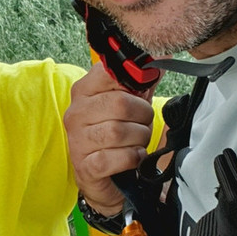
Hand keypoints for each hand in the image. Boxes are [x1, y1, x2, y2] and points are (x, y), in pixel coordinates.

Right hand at [64, 63, 155, 212]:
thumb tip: (160, 58)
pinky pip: (117, 158)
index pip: (108, 71)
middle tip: (143, 123)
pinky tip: (133, 158)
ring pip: (118, 131)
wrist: (106, 177)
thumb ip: (142, 82)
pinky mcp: (86, 166)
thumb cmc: (118, 136)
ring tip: (137, 142)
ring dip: (138, 138)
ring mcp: (78, 141)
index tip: (142, 91)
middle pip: (120, 103)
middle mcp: (76, 113)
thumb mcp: (130, 105)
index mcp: (84, 91)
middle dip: (142, 115)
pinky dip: (132, 158)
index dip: (134, 80)